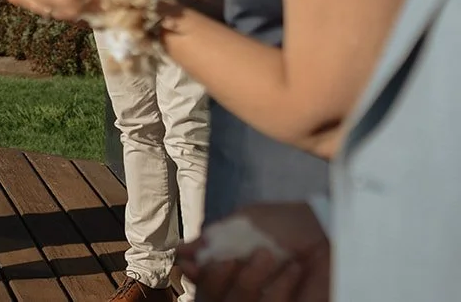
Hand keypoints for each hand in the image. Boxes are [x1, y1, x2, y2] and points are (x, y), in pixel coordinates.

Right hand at [177, 203, 329, 301]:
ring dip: (249, 281)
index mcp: (235, 264)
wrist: (333, 230)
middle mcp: (249, 286)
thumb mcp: (246, 222)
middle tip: (232, 260)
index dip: (198, 275)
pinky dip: (277, 291)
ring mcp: (268, 300)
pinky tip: (294, 271)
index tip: (191, 264)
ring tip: (271, 256)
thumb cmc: (293, 223)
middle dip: (218, 278)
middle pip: (214, 298)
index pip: (205, 281)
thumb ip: (216, 238)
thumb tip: (183, 252)